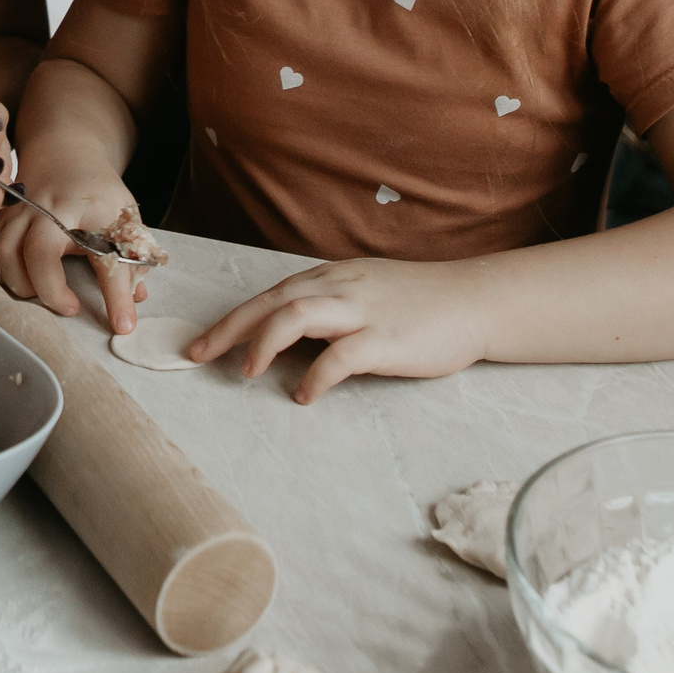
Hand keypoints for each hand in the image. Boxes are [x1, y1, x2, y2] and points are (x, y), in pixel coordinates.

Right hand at [0, 171, 151, 329]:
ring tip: (43, 294)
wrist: (66, 153)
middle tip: (70, 308)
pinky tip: (20, 280)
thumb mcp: (124, 220)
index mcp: (93, 207)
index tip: (123, 326)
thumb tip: (133, 305)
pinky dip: (1, 271)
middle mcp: (52, 206)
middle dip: (51, 290)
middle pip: (39, 252)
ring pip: (6, 253)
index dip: (116, 296)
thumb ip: (130, 262)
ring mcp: (22, 209)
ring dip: (22, 284)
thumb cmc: (98, 193)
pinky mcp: (1, 215)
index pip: (107, 257)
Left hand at [192, 258, 490, 403]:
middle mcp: (339, 288)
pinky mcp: (387, 338)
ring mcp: (363, 311)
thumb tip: (286, 334)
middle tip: (197, 354)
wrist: (475, 299)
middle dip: (230, 328)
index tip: (201, 340)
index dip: (232, 318)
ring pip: (298, 315)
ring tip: (245, 370)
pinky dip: (316, 375)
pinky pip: (342, 355)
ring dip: (265, 342)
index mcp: (329, 278)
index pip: (269, 295)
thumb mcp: (363, 291)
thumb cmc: (418, 300)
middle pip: (272, 302)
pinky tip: (303, 394)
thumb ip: (326, 307)